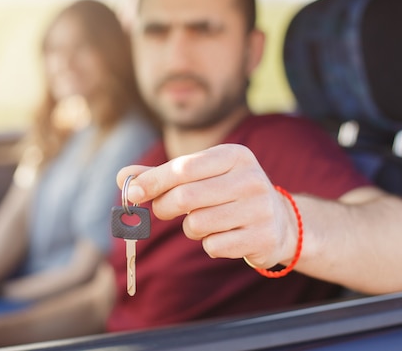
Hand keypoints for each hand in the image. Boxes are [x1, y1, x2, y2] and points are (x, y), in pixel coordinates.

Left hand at [116, 144, 298, 268]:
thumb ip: (162, 175)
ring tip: (204, 222)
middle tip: (163, 210)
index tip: (131, 193)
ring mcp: (260, 208)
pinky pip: (213, 246)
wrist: (278, 221)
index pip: (184, 167)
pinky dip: (209, 244)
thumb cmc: (227, 193)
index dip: (153, 181)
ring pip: (197, 224)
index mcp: (234, 155)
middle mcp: (250, 178)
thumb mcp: (200, 176)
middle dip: (164, 207)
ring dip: (190, 228)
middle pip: (186, 197)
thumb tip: (123, 178)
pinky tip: (224, 235)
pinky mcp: (262, 237)